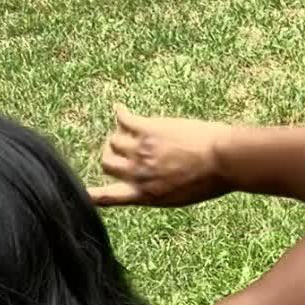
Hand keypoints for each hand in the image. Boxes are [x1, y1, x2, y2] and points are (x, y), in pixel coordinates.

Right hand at [88, 104, 232, 206]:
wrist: (222, 161)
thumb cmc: (209, 181)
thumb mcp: (178, 196)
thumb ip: (156, 190)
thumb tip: (147, 184)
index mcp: (145, 195)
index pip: (109, 197)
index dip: (93, 194)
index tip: (83, 193)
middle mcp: (138, 174)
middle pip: (107, 163)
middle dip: (111, 157)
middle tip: (121, 149)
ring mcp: (141, 151)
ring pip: (114, 140)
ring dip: (119, 135)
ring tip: (129, 130)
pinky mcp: (148, 130)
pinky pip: (124, 119)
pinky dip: (119, 112)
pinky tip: (119, 108)